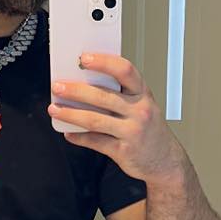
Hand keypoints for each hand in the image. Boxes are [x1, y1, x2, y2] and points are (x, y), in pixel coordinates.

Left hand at [48, 53, 187, 187]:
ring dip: (71, 113)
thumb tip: (84, 83)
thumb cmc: (149, 129)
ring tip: (54, 109)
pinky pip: (96, 142)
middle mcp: (140, 111)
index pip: (125, 70)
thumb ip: (120, 94)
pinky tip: (68, 132)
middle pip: (103, 96)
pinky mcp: (124, 151)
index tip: (84, 58)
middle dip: (76, 90)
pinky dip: (79, 137)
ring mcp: (133, 132)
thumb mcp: (142, 106)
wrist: (166, 161)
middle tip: (58, 86)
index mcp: (143, 94)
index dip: (104, 62)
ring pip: (95, 120)